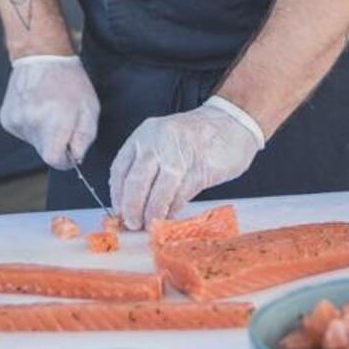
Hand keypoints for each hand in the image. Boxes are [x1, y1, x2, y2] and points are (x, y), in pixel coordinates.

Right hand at [0, 54, 99, 168]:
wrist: (41, 55)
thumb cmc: (70, 81)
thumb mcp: (89, 108)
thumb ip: (84, 138)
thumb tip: (75, 158)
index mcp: (52, 124)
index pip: (55, 161)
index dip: (66, 158)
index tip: (71, 147)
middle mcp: (30, 125)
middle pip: (44, 152)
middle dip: (55, 143)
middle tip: (62, 120)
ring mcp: (15, 121)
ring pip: (33, 142)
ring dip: (43, 132)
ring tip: (48, 109)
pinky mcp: (6, 118)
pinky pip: (23, 132)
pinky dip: (31, 125)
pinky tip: (36, 107)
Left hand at [110, 101, 261, 229]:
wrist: (232, 122)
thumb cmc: (195, 135)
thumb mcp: (163, 140)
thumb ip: (147, 165)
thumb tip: (132, 201)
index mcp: (144, 135)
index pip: (120, 169)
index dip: (117, 195)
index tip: (119, 211)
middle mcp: (157, 143)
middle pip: (135, 183)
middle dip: (131, 209)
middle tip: (132, 224)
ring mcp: (179, 155)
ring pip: (158, 192)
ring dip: (152, 214)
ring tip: (150, 226)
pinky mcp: (200, 168)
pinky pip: (181, 195)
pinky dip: (173, 209)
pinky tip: (170, 215)